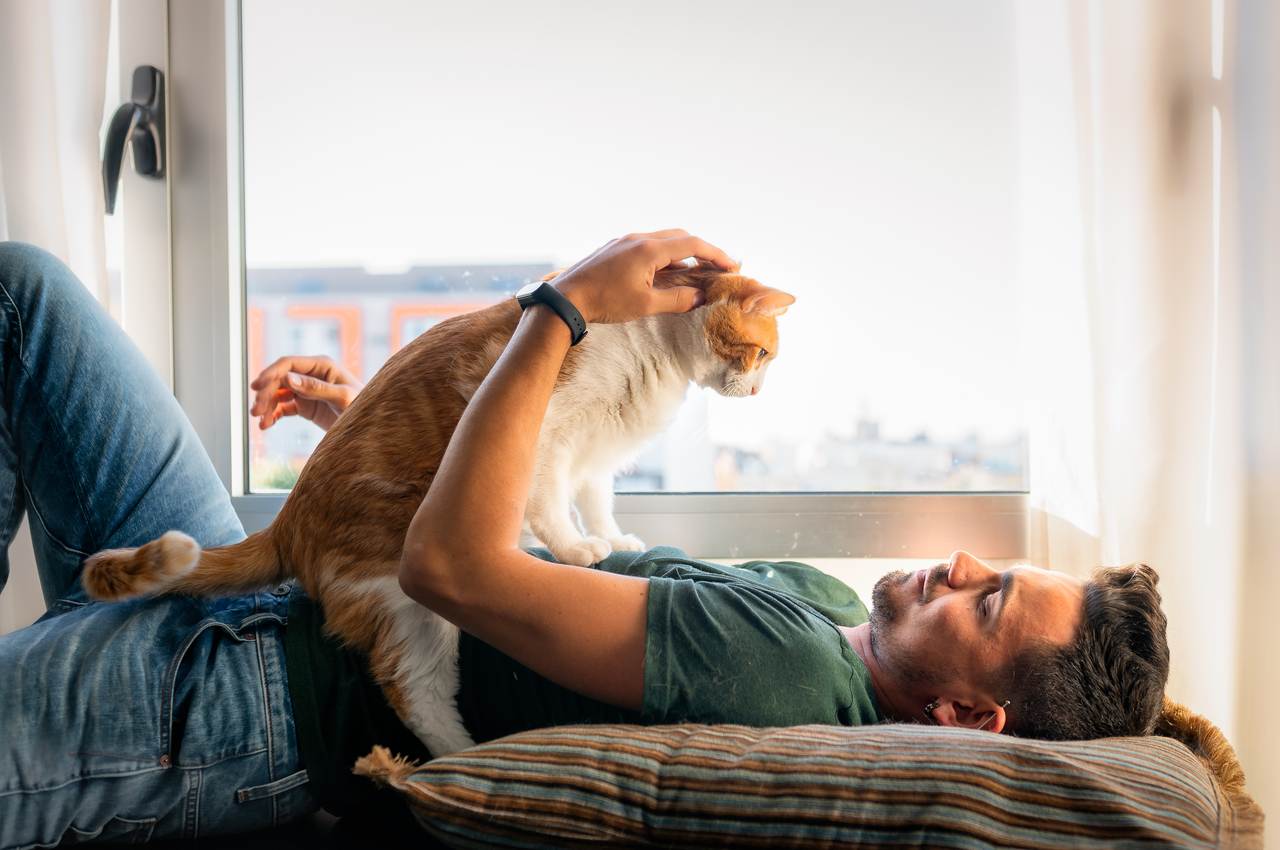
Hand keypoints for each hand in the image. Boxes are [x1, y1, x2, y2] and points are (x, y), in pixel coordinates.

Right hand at [249, 355, 363, 431]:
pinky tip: (266, 425)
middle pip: (279, 379)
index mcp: (321, 366)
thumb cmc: (363, 407)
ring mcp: (307, 390)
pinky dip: (273, 415)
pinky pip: (283, 408)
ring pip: (278, 394)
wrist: (371, 426)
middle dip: (265, 393)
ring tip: (259, 420)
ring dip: (266, 405)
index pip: (288, 364)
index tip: (257, 387)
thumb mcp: (342, 397)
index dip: (270, 374)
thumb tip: (288, 378)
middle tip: (256, 410)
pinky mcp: (305, 406)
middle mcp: (311, 375)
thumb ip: (316, 388)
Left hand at [553, 229, 737, 323]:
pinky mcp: (614, 248)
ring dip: (681, 253)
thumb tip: (701, 297)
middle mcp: (639, 238)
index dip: (716, 255)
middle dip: (701, 250)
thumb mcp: (646, 305)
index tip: (731, 266)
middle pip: (680, 237)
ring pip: (663, 240)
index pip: (693, 245)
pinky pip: (647, 245)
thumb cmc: (605, 302)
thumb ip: (677, 299)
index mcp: (650, 249)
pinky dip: (663, 255)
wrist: (566, 297)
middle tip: (715, 267)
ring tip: (693, 271)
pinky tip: (664, 273)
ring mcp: (625, 241)